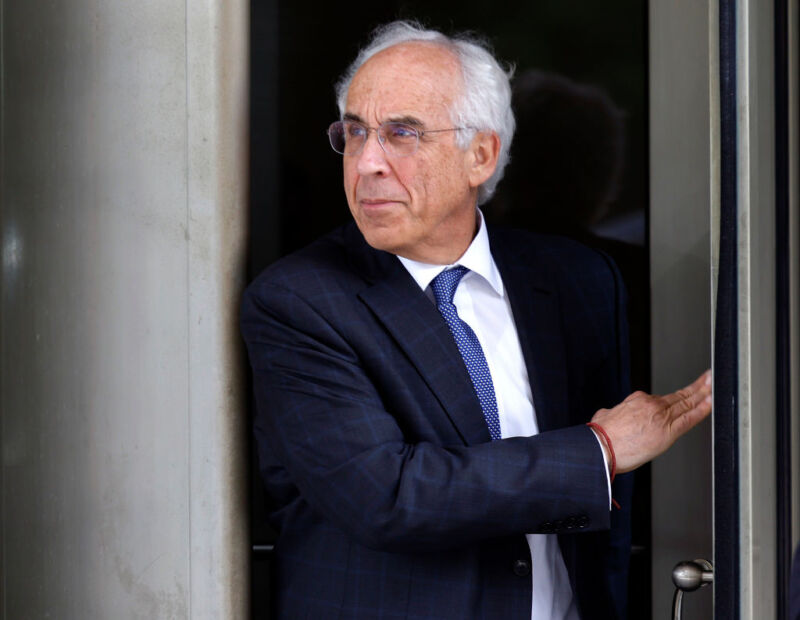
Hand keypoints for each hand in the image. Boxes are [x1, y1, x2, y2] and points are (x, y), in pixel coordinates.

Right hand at [590, 370, 711, 473]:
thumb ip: (615, 413)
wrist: (601, 447)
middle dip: (696, 387)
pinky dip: (703, 409)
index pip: (662, 399)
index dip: (676, 397)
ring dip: (703, 393)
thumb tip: (611, 415)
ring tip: (713, 385)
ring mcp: (661, 416)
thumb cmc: (600, 436)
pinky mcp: (668, 431)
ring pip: (687, 403)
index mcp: (637, 401)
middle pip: (679, 396)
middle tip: (708, 378)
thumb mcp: (605, 416)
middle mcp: (651, 405)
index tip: (684, 394)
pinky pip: (690, 418)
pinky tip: (711, 402)